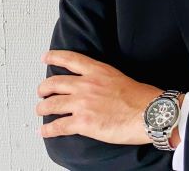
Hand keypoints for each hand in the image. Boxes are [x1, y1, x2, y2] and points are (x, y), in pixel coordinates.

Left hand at [36, 50, 163, 143]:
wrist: (148, 112)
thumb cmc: (140, 97)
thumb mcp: (119, 77)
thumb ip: (103, 80)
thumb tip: (97, 87)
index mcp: (98, 71)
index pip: (71, 59)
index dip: (55, 57)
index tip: (46, 57)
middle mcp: (87, 84)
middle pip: (54, 82)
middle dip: (43, 88)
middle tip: (41, 92)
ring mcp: (83, 103)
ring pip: (51, 104)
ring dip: (42, 108)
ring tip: (40, 110)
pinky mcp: (83, 122)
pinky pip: (58, 126)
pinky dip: (47, 130)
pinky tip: (44, 131)